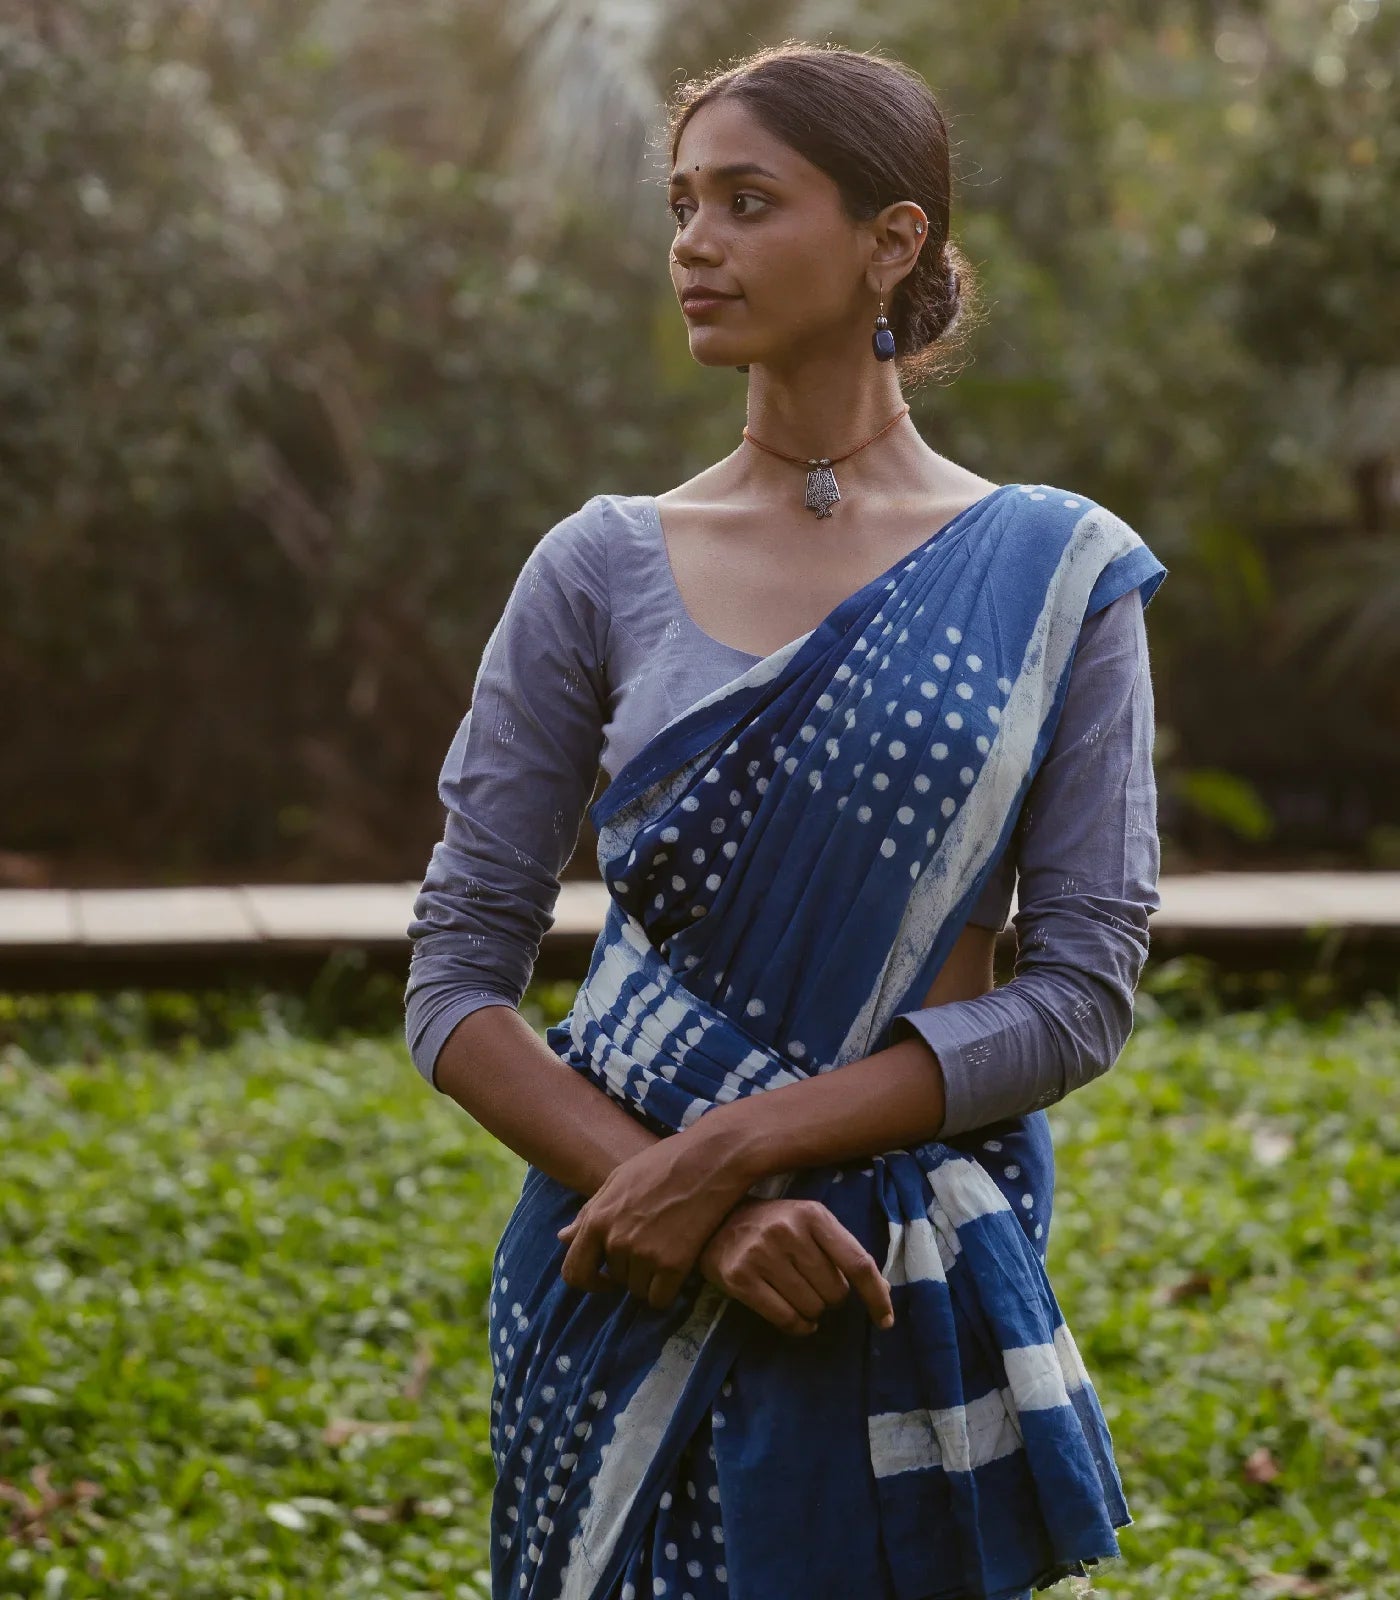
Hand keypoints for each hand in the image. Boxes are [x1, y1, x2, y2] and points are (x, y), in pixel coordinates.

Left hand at [556, 1121, 754, 1311]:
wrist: (710, 1159)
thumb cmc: (664, 1163)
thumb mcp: (618, 1179)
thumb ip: (590, 1212)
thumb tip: (563, 1237)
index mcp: (598, 1219)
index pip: (574, 1272)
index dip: (588, 1281)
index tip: (605, 1279)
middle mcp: (616, 1240)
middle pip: (614, 1280)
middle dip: (629, 1272)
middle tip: (651, 1250)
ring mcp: (644, 1254)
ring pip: (638, 1290)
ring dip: (651, 1279)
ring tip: (669, 1249)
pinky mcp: (673, 1265)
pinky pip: (660, 1298)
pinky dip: (669, 1290)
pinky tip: (679, 1268)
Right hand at [696, 1196, 894, 1337]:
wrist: (718, 1223)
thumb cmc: (775, 1225)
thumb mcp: (811, 1225)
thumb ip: (844, 1252)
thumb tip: (883, 1290)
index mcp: (814, 1214)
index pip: (857, 1262)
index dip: (876, 1295)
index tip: (885, 1320)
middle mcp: (788, 1231)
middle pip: (835, 1292)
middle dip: (831, 1298)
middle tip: (813, 1285)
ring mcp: (761, 1254)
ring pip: (812, 1309)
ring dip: (812, 1312)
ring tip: (798, 1294)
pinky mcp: (740, 1278)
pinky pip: (786, 1320)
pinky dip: (798, 1327)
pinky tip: (796, 1319)